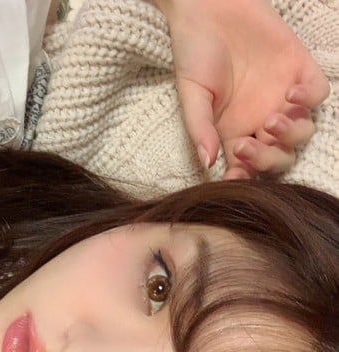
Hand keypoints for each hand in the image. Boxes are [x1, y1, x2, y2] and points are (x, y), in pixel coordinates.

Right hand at [157, 0, 329, 178]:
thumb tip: (208, 164)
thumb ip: (200, 129)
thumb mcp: (191, 95)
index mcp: (234, 132)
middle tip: (248, 145)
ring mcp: (283, 97)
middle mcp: (261, 120)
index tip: (233, 176)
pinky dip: (310, 100)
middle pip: (279, 158)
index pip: (248, 168)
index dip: (245, 177)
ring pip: (303, 132)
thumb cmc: (193, 53)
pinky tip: (290, 93)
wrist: (207, 6)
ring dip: (290, 135)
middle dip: (268, 159)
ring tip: (271, 119)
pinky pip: (318, 94)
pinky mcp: (299, 69)